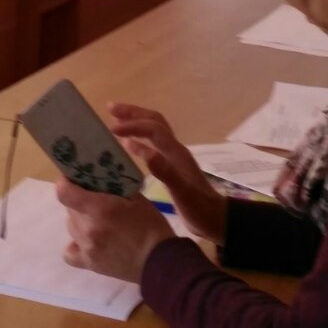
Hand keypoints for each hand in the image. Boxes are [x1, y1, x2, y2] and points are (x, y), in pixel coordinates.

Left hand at [58, 178, 175, 283]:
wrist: (160, 261)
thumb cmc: (152, 226)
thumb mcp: (137, 199)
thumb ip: (116, 188)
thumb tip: (102, 180)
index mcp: (100, 208)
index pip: (64, 192)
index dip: (65, 183)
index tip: (73, 179)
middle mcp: (88, 227)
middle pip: (70, 208)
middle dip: (79, 201)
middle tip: (95, 200)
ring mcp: (87, 247)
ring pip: (71, 226)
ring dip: (80, 220)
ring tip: (97, 221)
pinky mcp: (89, 263)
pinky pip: (69, 252)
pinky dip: (75, 244)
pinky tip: (86, 241)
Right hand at [110, 103, 227, 243]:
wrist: (216, 219)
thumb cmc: (199, 208)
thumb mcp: (182, 193)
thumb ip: (166, 172)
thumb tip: (146, 152)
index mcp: (176, 153)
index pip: (153, 130)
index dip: (133, 125)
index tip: (112, 128)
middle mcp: (175, 150)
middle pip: (154, 122)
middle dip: (133, 113)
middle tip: (111, 108)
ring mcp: (173, 157)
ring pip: (154, 130)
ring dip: (136, 122)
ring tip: (115, 120)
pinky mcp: (171, 166)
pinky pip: (152, 145)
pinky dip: (138, 140)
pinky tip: (127, 145)